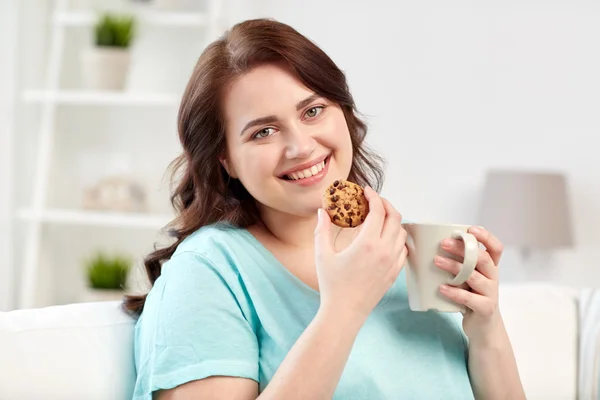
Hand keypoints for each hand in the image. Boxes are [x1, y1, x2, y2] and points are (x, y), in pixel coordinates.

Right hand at [314, 186, 407, 323]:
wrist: (345, 312)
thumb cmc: (332, 284)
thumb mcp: (322, 254)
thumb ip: (322, 229)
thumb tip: (322, 212)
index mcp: (367, 243)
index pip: (378, 211)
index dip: (374, 197)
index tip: (366, 191)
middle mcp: (384, 250)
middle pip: (395, 217)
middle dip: (386, 205)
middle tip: (374, 201)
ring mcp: (392, 262)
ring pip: (401, 232)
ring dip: (393, 221)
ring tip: (380, 218)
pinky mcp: (395, 273)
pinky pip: (402, 249)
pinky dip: (397, 238)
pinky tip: (385, 239)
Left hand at [434, 226, 503, 345]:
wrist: (483, 328)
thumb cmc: (471, 297)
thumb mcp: (468, 279)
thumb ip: (459, 265)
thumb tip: (429, 248)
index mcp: (490, 268)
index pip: (496, 248)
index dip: (486, 237)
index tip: (470, 229)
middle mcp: (493, 278)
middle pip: (481, 259)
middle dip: (462, 249)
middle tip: (443, 243)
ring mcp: (491, 293)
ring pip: (474, 276)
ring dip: (454, 267)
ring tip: (436, 261)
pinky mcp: (485, 308)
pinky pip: (469, 298)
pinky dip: (454, 292)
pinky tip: (442, 288)